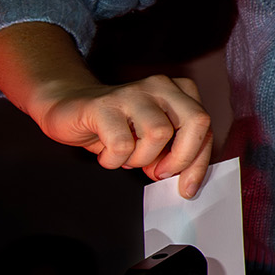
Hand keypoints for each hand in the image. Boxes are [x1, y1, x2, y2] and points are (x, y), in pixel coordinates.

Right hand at [36, 75, 213, 198]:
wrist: (70, 107)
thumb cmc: (117, 126)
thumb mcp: (153, 141)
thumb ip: (174, 154)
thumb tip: (187, 182)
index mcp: (179, 92)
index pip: (205, 129)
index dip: (198, 163)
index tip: (187, 187)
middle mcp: (161, 86)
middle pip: (196, 121)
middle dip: (181, 158)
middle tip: (158, 173)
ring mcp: (133, 92)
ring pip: (159, 134)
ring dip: (141, 159)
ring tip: (126, 156)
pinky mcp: (105, 104)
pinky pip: (122, 144)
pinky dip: (114, 160)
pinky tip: (106, 154)